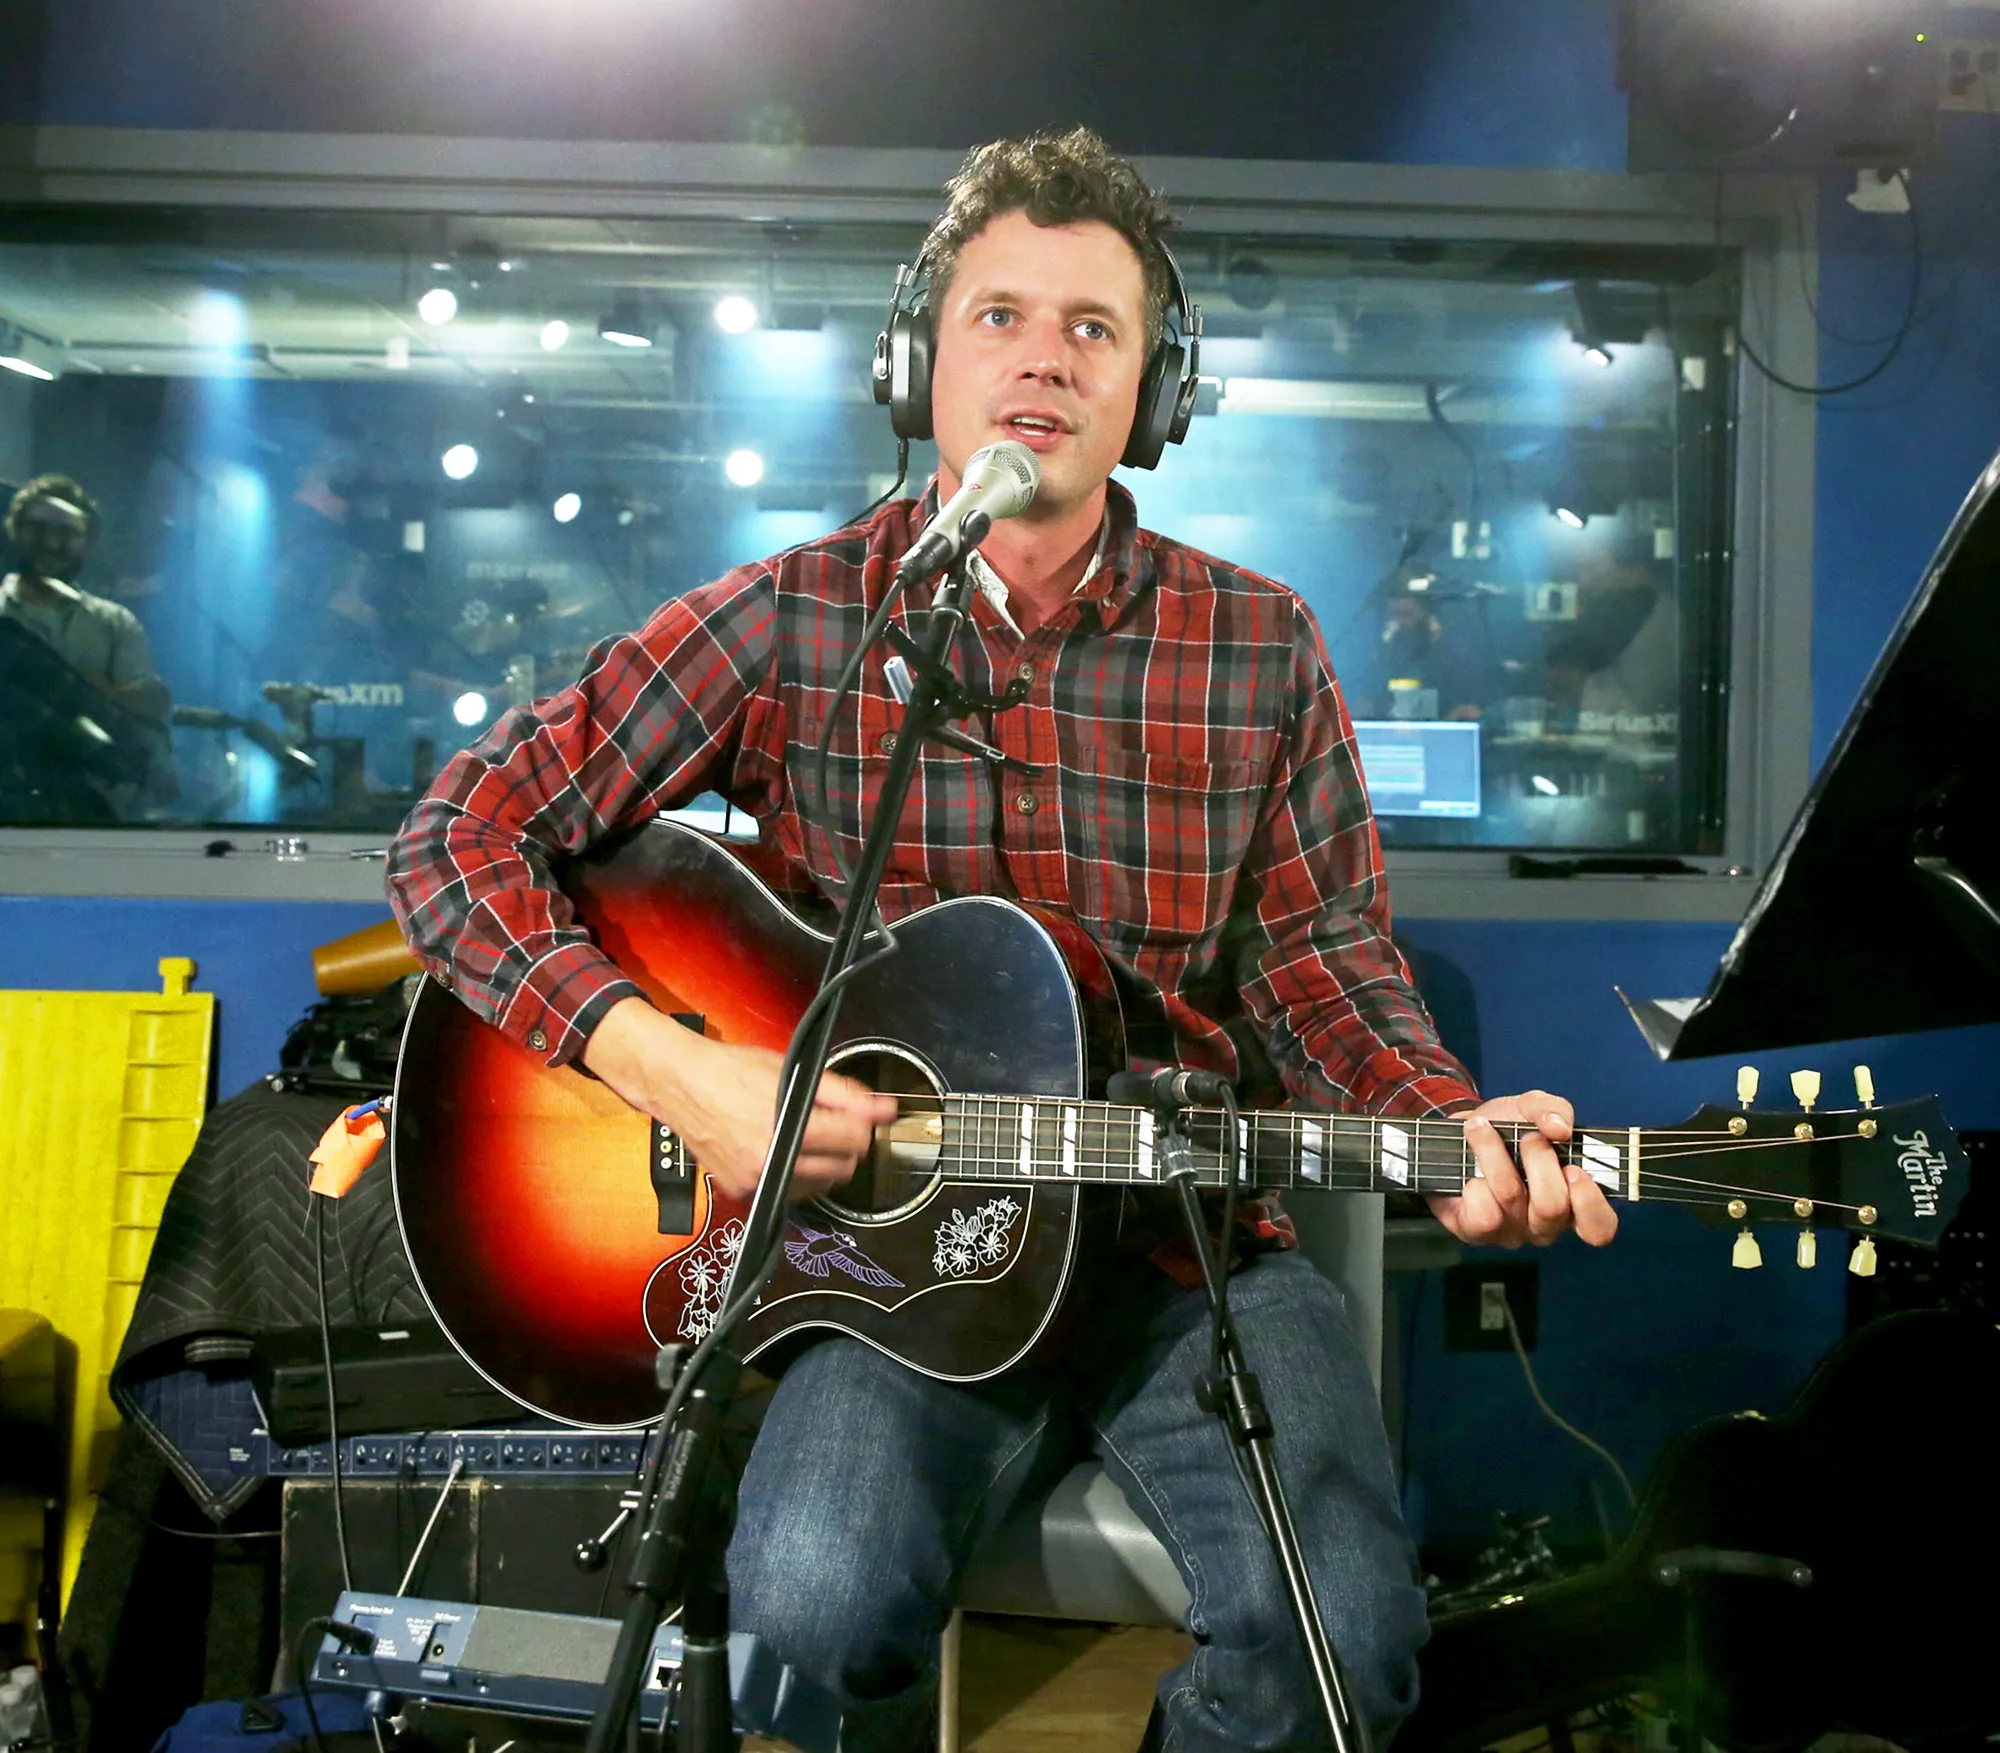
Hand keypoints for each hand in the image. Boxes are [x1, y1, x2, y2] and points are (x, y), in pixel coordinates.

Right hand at [582, 997, 898, 1201]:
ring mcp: (755, 1181)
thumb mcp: (793, 1072)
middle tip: (834, 1125)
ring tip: (808, 1137)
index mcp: (788, 1127)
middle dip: (846, 1147)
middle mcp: (771, 1160)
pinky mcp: (742, 1192)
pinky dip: (796, 1175)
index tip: (860, 1116)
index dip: (863, 1125)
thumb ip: (844, 1093)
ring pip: (817, 1186)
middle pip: (841, 1168)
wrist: (680, 1084)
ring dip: (823, 1164)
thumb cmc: (732, 1071)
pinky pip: (788, 1192)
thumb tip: (884, 1109)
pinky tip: (785, 1151)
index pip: (854, 1141)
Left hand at [1425, 1089, 1617, 1248]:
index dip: (1590, 1202)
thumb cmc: (1507, 1128)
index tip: (1574, 1169)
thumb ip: (1554, 1110)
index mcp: (1573, 1202)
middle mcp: (1545, 1225)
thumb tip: (1560, 1128)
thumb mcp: (1533, 1108)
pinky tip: (1470, 1171)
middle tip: (1527, 1137)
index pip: (1599, 1228)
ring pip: (1511, 1199)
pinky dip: (1474, 1184)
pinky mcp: (1477, 1234)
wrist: (1461, 1133)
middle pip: (1552, 1207)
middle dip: (1538, 1159)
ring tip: (1482, 1130)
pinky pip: (1483, 1215)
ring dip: (1495, 1155)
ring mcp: (1512, 1233)